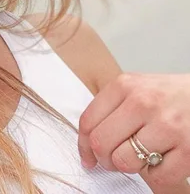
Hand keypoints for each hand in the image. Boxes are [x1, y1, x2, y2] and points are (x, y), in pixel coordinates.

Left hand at [78, 73, 189, 191]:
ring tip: (142, 157)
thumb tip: (87, 141)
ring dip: (131, 167)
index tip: (88, 156)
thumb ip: (111, 107)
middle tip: (114, 160)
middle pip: (101, 144)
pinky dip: (157, 176)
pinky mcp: (188, 148)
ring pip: (124, 162)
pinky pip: (156, 177)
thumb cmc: (171, 95)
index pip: (88, 121)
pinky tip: (163, 161)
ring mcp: (166, 125)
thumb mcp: (137, 88)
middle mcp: (143, 102)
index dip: (83, 145)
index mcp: (125, 85)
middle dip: (104, 159)